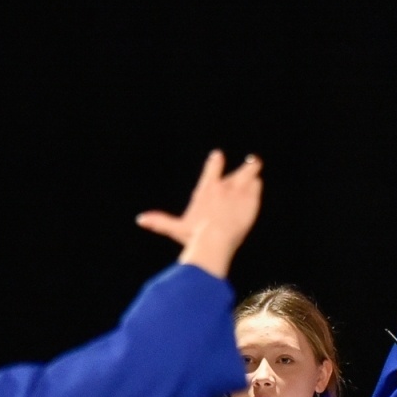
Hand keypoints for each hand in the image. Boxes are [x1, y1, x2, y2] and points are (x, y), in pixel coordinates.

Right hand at [137, 150, 262, 278]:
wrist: (215, 240)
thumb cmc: (195, 236)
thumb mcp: (177, 229)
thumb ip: (160, 222)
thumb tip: (139, 220)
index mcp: (207, 190)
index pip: (214, 166)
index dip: (216, 161)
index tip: (218, 156)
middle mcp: (224, 186)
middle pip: (239, 169)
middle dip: (246, 166)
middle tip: (251, 162)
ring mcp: (239, 191)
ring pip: (250, 171)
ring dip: (253, 170)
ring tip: (255, 167)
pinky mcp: (251, 199)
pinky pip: (257, 185)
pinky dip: (256, 187)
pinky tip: (255, 188)